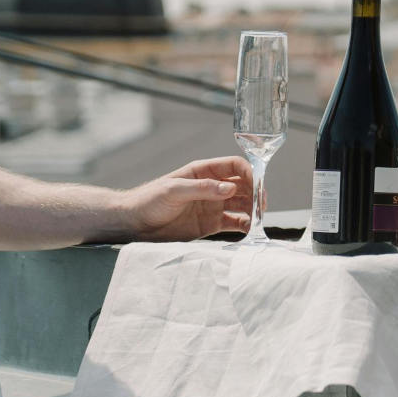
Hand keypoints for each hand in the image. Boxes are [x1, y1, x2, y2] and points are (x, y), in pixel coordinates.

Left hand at [125, 157, 253, 241]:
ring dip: (253, 210)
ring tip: (258, 219)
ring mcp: (214, 206)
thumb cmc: (150, 199)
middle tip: (261, 206)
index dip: (249, 173)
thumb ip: (202, 188)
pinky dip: (245, 225)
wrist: (136, 223)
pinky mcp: (212, 225)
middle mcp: (213, 187)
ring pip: (242, 205)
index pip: (235, 166)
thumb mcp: (174, 190)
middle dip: (256, 193)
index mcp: (204, 172)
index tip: (257, 186)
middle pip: (244, 186)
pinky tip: (250, 230)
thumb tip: (229, 189)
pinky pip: (235, 223)